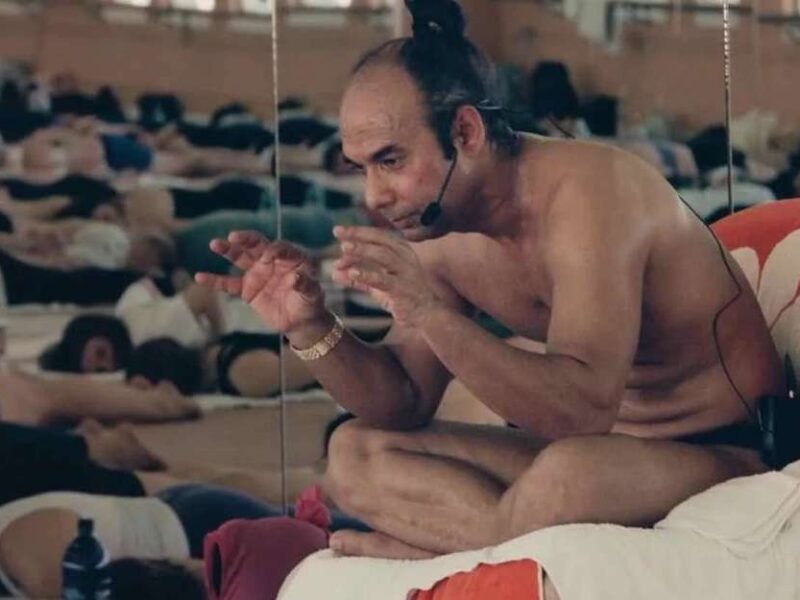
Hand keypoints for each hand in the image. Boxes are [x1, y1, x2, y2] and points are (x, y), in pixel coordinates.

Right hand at [195, 230, 325, 334]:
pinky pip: (228, 284)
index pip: (280, 247)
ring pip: (240, 258)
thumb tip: (295, 278)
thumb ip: (305, 285)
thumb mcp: (312, 294)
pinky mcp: (247, 289)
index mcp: (290, 257)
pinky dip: (214, 281)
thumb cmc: (310, 303)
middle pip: (256, 245)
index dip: (274, 249)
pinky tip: (200, 277)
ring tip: (215, 244)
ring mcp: (257, 273)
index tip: (268, 255)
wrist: (301, 321)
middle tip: (233, 236)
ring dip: (227, 250)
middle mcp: (271, 261)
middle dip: (245, 239)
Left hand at [332, 226, 442, 328]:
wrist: (426, 314)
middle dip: (358, 235)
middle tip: (338, 232)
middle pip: (380, 240)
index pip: (378, 236)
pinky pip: (384, 280)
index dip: (358, 231)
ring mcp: (405, 273)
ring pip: (383, 256)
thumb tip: (333, 272)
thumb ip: (357, 278)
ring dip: (363, 250)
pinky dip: (367, 275)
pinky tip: (352, 273)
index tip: (338, 231)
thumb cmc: (402, 296)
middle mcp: (405, 258)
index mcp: (400, 251)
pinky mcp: (403, 289)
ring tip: (344, 248)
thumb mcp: (377, 284)